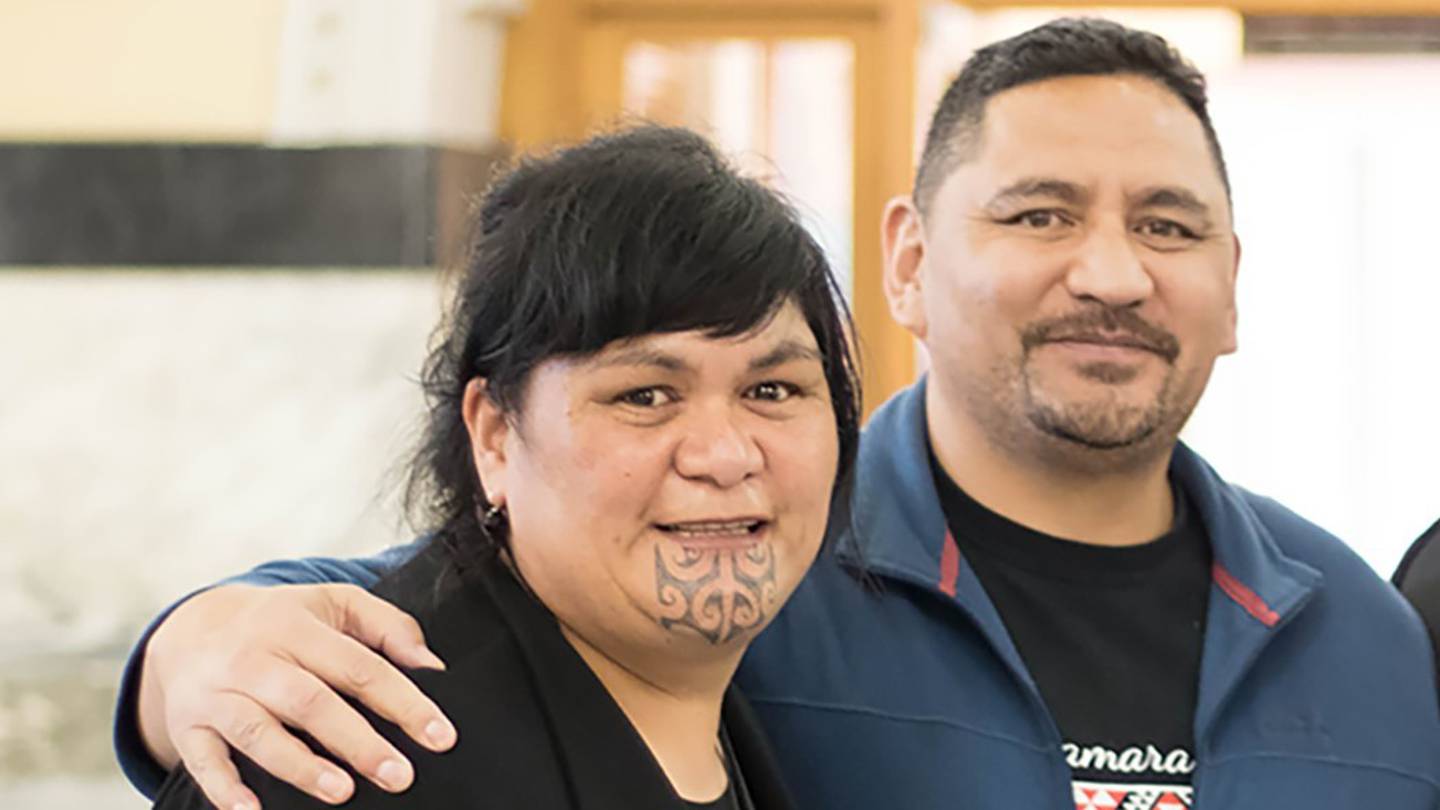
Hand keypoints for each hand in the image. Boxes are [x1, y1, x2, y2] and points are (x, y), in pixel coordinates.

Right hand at [137, 583, 456, 809]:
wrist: (193, 626)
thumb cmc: (281, 621)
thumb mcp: (333, 604)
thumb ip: (386, 626)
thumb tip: (430, 665)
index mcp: (297, 627)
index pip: (359, 666)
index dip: (403, 702)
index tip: (439, 736)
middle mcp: (255, 659)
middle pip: (310, 702)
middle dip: (357, 741)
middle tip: (399, 775)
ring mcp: (218, 694)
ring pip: (258, 732)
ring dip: (300, 765)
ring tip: (343, 790)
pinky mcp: (188, 726)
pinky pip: (203, 761)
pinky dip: (226, 790)